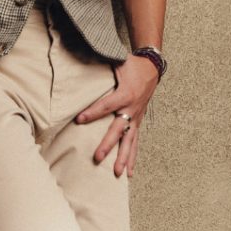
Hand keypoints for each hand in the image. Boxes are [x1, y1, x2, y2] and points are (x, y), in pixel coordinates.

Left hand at [75, 53, 158, 177]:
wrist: (151, 68)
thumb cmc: (132, 65)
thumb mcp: (118, 62)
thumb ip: (103, 63)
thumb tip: (83, 57)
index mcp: (125, 93)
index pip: (107, 105)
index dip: (92, 112)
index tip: (79, 120)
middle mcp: (132, 108)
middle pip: (119, 129)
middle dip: (108, 144)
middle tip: (97, 157)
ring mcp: (136, 117)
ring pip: (130, 141)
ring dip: (123, 158)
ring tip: (117, 173)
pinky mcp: (138, 122)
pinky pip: (135, 142)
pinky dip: (132, 157)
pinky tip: (129, 173)